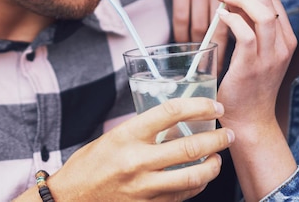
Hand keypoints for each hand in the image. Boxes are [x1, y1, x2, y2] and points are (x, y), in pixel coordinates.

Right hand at [46, 98, 233, 201]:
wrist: (70, 199)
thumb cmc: (89, 165)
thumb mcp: (113, 138)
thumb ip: (142, 131)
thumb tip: (175, 123)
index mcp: (127, 136)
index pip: (171, 112)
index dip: (199, 106)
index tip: (214, 106)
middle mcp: (137, 161)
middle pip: (190, 147)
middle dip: (217, 139)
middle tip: (228, 134)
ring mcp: (144, 188)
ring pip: (193, 176)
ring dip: (214, 166)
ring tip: (218, 158)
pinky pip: (182, 195)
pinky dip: (197, 185)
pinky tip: (200, 177)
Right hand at [117, 0, 243, 71]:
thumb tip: (260, 20)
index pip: (244, 21)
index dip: (243, 45)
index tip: (242, 66)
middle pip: (222, 28)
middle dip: (220, 53)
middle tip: (221, 72)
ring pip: (199, 25)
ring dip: (199, 48)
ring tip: (201, 63)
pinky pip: (181, 17)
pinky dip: (182, 35)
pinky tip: (185, 46)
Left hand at [213, 0, 296, 130]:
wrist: (249, 120)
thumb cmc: (248, 85)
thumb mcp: (256, 51)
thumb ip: (249, 26)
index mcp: (286, 39)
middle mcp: (283, 45)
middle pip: (270, 0)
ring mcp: (270, 57)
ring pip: (262, 13)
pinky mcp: (252, 67)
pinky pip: (245, 34)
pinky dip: (231, 19)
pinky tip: (220, 16)